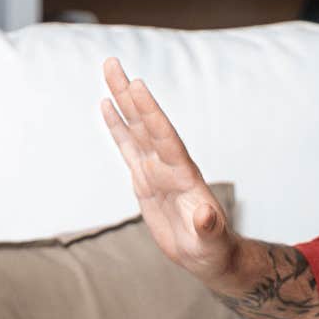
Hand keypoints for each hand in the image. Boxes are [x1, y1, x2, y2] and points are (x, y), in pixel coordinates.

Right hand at [99, 58, 238, 284]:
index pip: (164, 137)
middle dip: (129, 94)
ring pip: (135, 128)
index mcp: (184, 175)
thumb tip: (205, 216)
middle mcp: (169, 165)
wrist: (208, 255)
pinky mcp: (145, 180)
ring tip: (108, 71)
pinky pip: (128, 147)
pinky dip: (117, 126)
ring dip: (121, 100)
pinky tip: (106, 106)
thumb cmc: (212, 249)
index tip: (137, 85)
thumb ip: (207, 227)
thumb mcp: (211, 241)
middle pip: (146, 123)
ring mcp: (156, 170)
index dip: (151, 113)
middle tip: (112, 62)